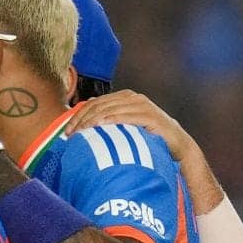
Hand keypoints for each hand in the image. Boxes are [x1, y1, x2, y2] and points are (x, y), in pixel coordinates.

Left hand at [62, 90, 190, 159]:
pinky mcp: (150, 115)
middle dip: (81, 120)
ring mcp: (142, 105)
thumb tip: (85, 116)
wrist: (175, 144)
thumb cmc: (147, 137)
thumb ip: (108, 119)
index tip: (66, 132)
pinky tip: (99, 126)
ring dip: (92, 121)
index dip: (77, 116)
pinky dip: (111, 120)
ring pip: (109, 110)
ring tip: (80, 133)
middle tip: (69, 135)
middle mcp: (133, 97)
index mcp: (124, 97)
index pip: (94, 103)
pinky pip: (126, 116)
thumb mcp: (124, 127)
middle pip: (98, 105)